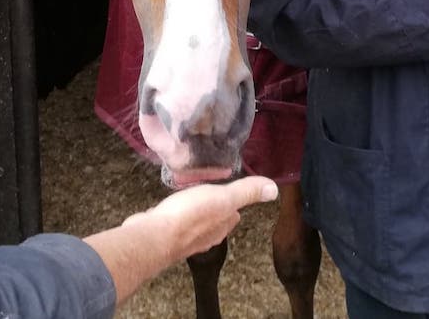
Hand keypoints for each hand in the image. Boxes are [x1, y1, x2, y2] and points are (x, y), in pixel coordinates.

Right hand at [124, 175, 278, 261]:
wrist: (154, 236)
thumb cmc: (190, 215)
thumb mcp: (223, 197)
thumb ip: (246, 193)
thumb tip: (274, 190)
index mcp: (222, 226)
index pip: (234, 215)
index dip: (234, 203)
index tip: (230, 192)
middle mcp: (206, 236)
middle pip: (215, 221)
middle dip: (214, 209)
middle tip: (209, 192)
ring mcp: (185, 239)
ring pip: (195, 224)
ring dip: (194, 213)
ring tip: (190, 198)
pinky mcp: (165, 236)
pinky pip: (174, 224)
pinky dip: (175, 217)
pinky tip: (169, 210)